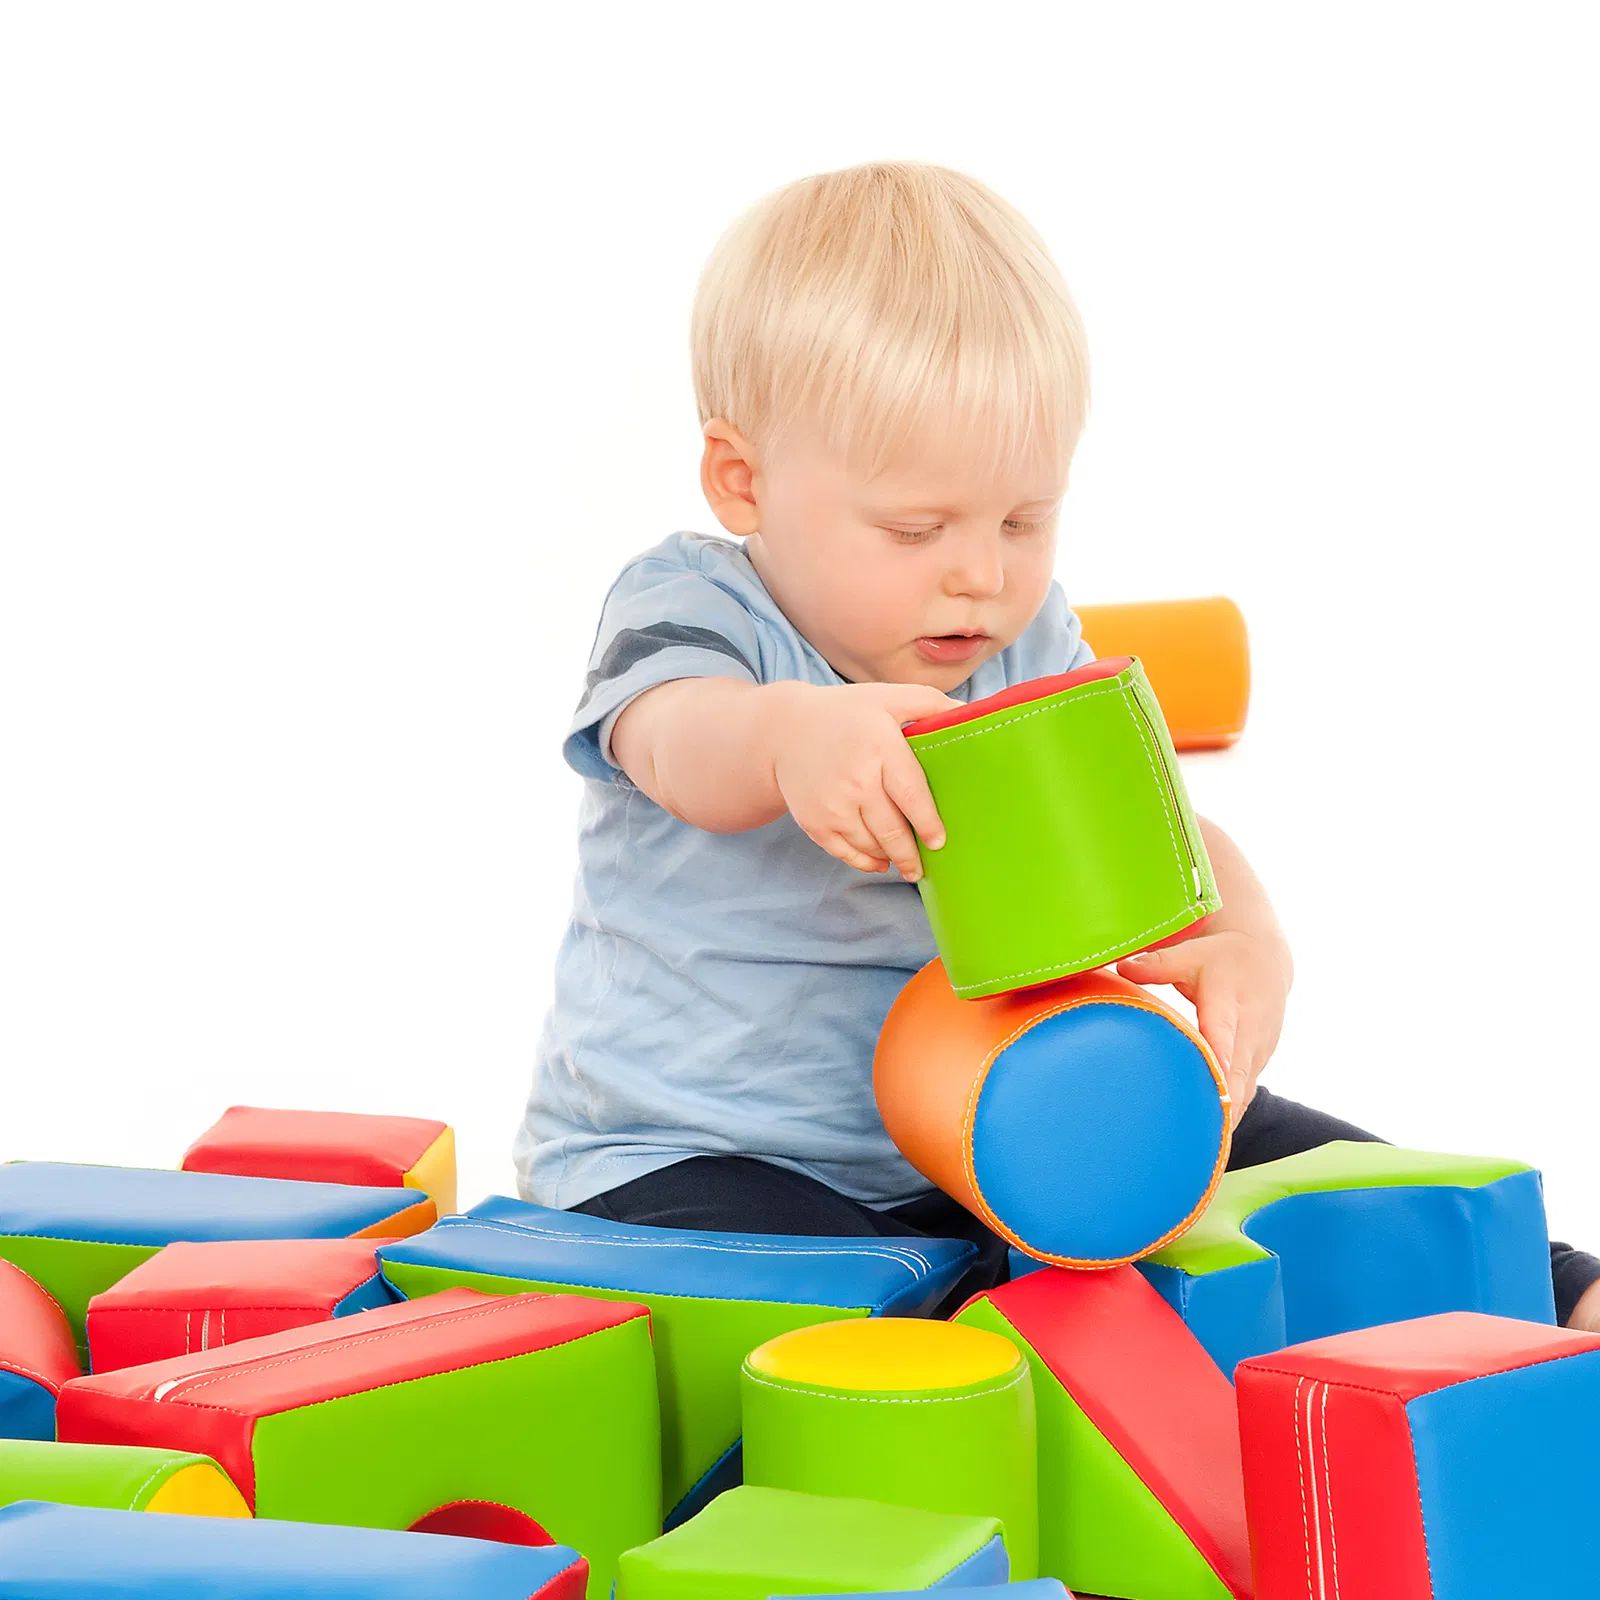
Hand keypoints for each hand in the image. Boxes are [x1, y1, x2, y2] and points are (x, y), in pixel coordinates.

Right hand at [767, 681, 960, 879]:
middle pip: (892, 829)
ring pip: (871, 845)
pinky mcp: (814, 822)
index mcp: (879, 747)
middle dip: (911, 854)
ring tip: (906, 863)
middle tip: (924, 866)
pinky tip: (879, 861)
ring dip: (891, 857)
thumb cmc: (845, 713)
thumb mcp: (886, 697)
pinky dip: (865, 862)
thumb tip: (972, 716)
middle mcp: (855, 779)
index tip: (939, 841)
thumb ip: (930, 703)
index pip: (911, 795)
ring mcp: (832, 805)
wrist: (784, 730)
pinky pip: (845, 852)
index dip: (928, 823)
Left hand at [1116, 927, 1292, 1125]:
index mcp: (1229, 1004)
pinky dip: (1231, 1117)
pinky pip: (1245, 1096)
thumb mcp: (1191, 955)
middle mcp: (1249, 1033)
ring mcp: (1258, 1052)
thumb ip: (1158, 965)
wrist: (1266, 962)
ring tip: (1198, 1153)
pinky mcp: (1257, 1066)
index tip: (1209, 1086)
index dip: (1217, 1061)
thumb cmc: (1220, 960)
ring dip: (1226, 1119)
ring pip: (1244, 1093)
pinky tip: (1210, 1142)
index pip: (1222, 1034)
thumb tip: (1123, 968)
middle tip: (1196, 1139)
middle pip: (1237, 1075)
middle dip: (1220, 1105)